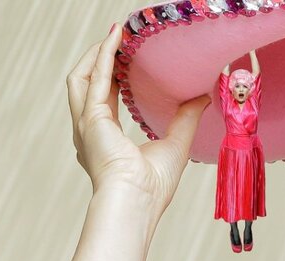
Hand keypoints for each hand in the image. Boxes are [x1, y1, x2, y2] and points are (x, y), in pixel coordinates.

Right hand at [67, 25, 210, 212]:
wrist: (136, 202)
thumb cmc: (153, 186)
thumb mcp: (175, 144)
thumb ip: (186, 118)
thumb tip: (202, 97)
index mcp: (105, 140)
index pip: (104, 99)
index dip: (112, 76)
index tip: (125, 58)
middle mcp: (90, 131)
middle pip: (87, 84)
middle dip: (100, 61)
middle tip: (120, 40)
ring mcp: (86, 124)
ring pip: (82, 77)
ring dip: (97, 53)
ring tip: (116, 34)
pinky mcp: (90, 118)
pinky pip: (94, 78)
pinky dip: (103, 56)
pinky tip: (115, 39)